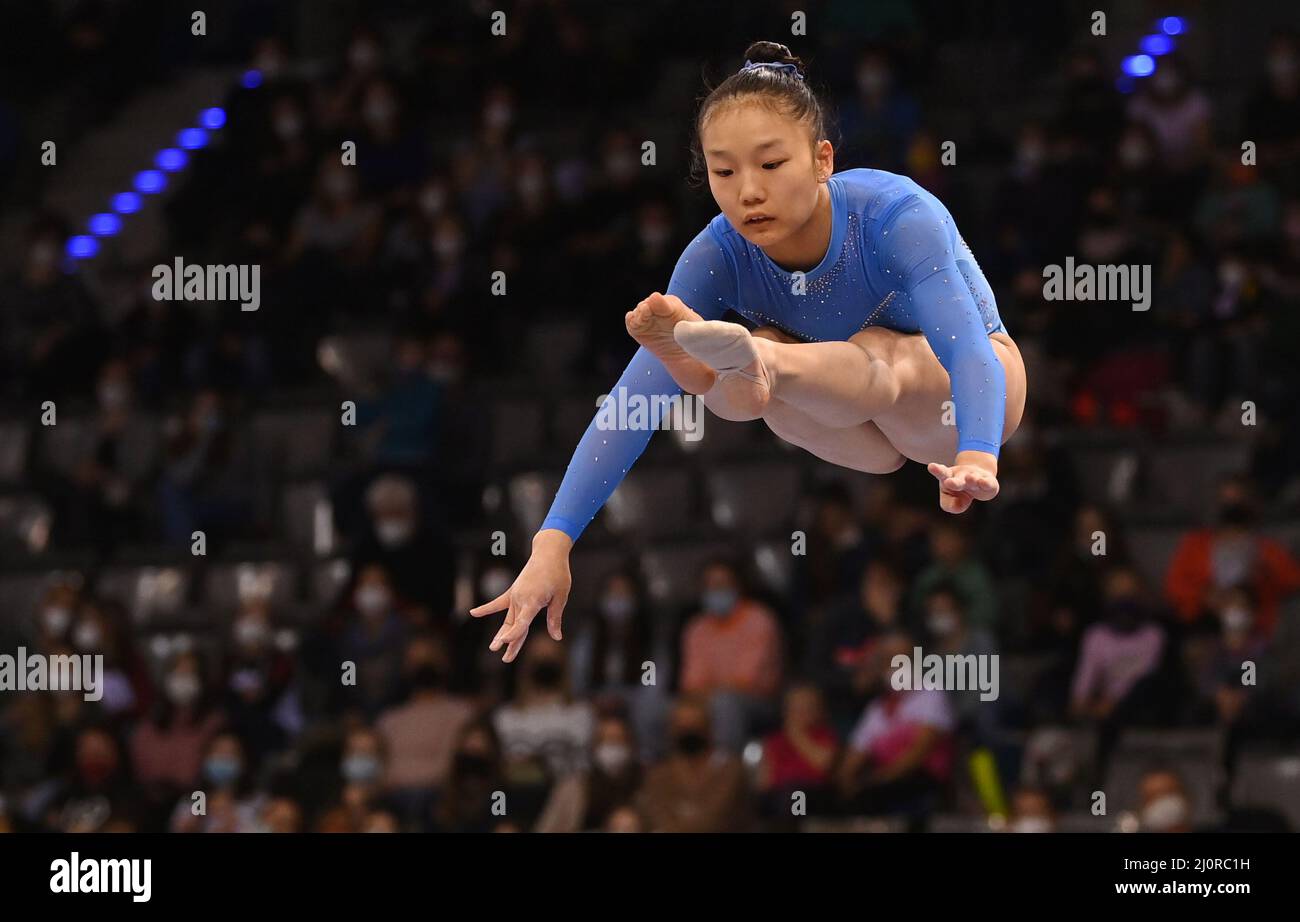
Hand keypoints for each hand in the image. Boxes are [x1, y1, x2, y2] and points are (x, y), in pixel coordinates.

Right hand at [470, 529, 572, 662]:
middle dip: (511, 643)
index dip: (514, 634)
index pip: (522, 622)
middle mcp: (520, 599)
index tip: (506, 643)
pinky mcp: (513, 591)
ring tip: (494, 648)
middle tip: (506, 659)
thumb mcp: (561, 596)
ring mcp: (515, 595)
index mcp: (532, 601)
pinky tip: (473, 612)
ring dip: (503, 634)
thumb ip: (554, 617)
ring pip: (508, 619)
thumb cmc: (558, 574)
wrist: (548, 553)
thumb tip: (556, 637)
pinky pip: (498, 602)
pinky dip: (487, 608)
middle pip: (515, 625)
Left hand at [927, 451, 999, 513]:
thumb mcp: (951, 500)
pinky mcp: (988, 481)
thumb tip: (956, 505)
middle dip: (953, 482)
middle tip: (949, 482)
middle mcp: (961, 476)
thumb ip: (950, 505)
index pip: (942, 473)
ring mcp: (975, 477)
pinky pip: (987, 483)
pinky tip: (983, 482)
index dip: (937, 470)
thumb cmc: (961, 492)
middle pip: (956, 479)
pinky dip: (985, 483)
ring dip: (971, 480)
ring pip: (972, 479)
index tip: (931, 466)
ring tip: (970, 479)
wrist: (980, 480)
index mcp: (948, 477)